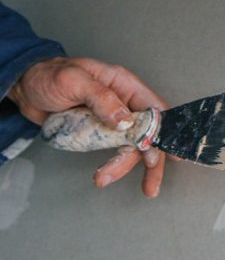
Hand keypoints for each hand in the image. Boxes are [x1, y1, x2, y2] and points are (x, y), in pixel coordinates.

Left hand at [7, 56, 167, 197]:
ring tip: (104, 179)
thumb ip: (101, 98)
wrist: (26, 87)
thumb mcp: (74, 81)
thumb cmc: (50, 75)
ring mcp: (111, 118)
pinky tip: (103, 174)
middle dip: (150, 158)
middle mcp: (123, 102)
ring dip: (122, 165)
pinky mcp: (98, 132)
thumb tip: (125, 120)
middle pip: (145, 132)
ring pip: (128, 145)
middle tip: (150, 184)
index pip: (153, 107)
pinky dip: (110, 163)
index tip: (162, 153)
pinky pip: (110, 149)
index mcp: (124, 84)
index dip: (162, 130)